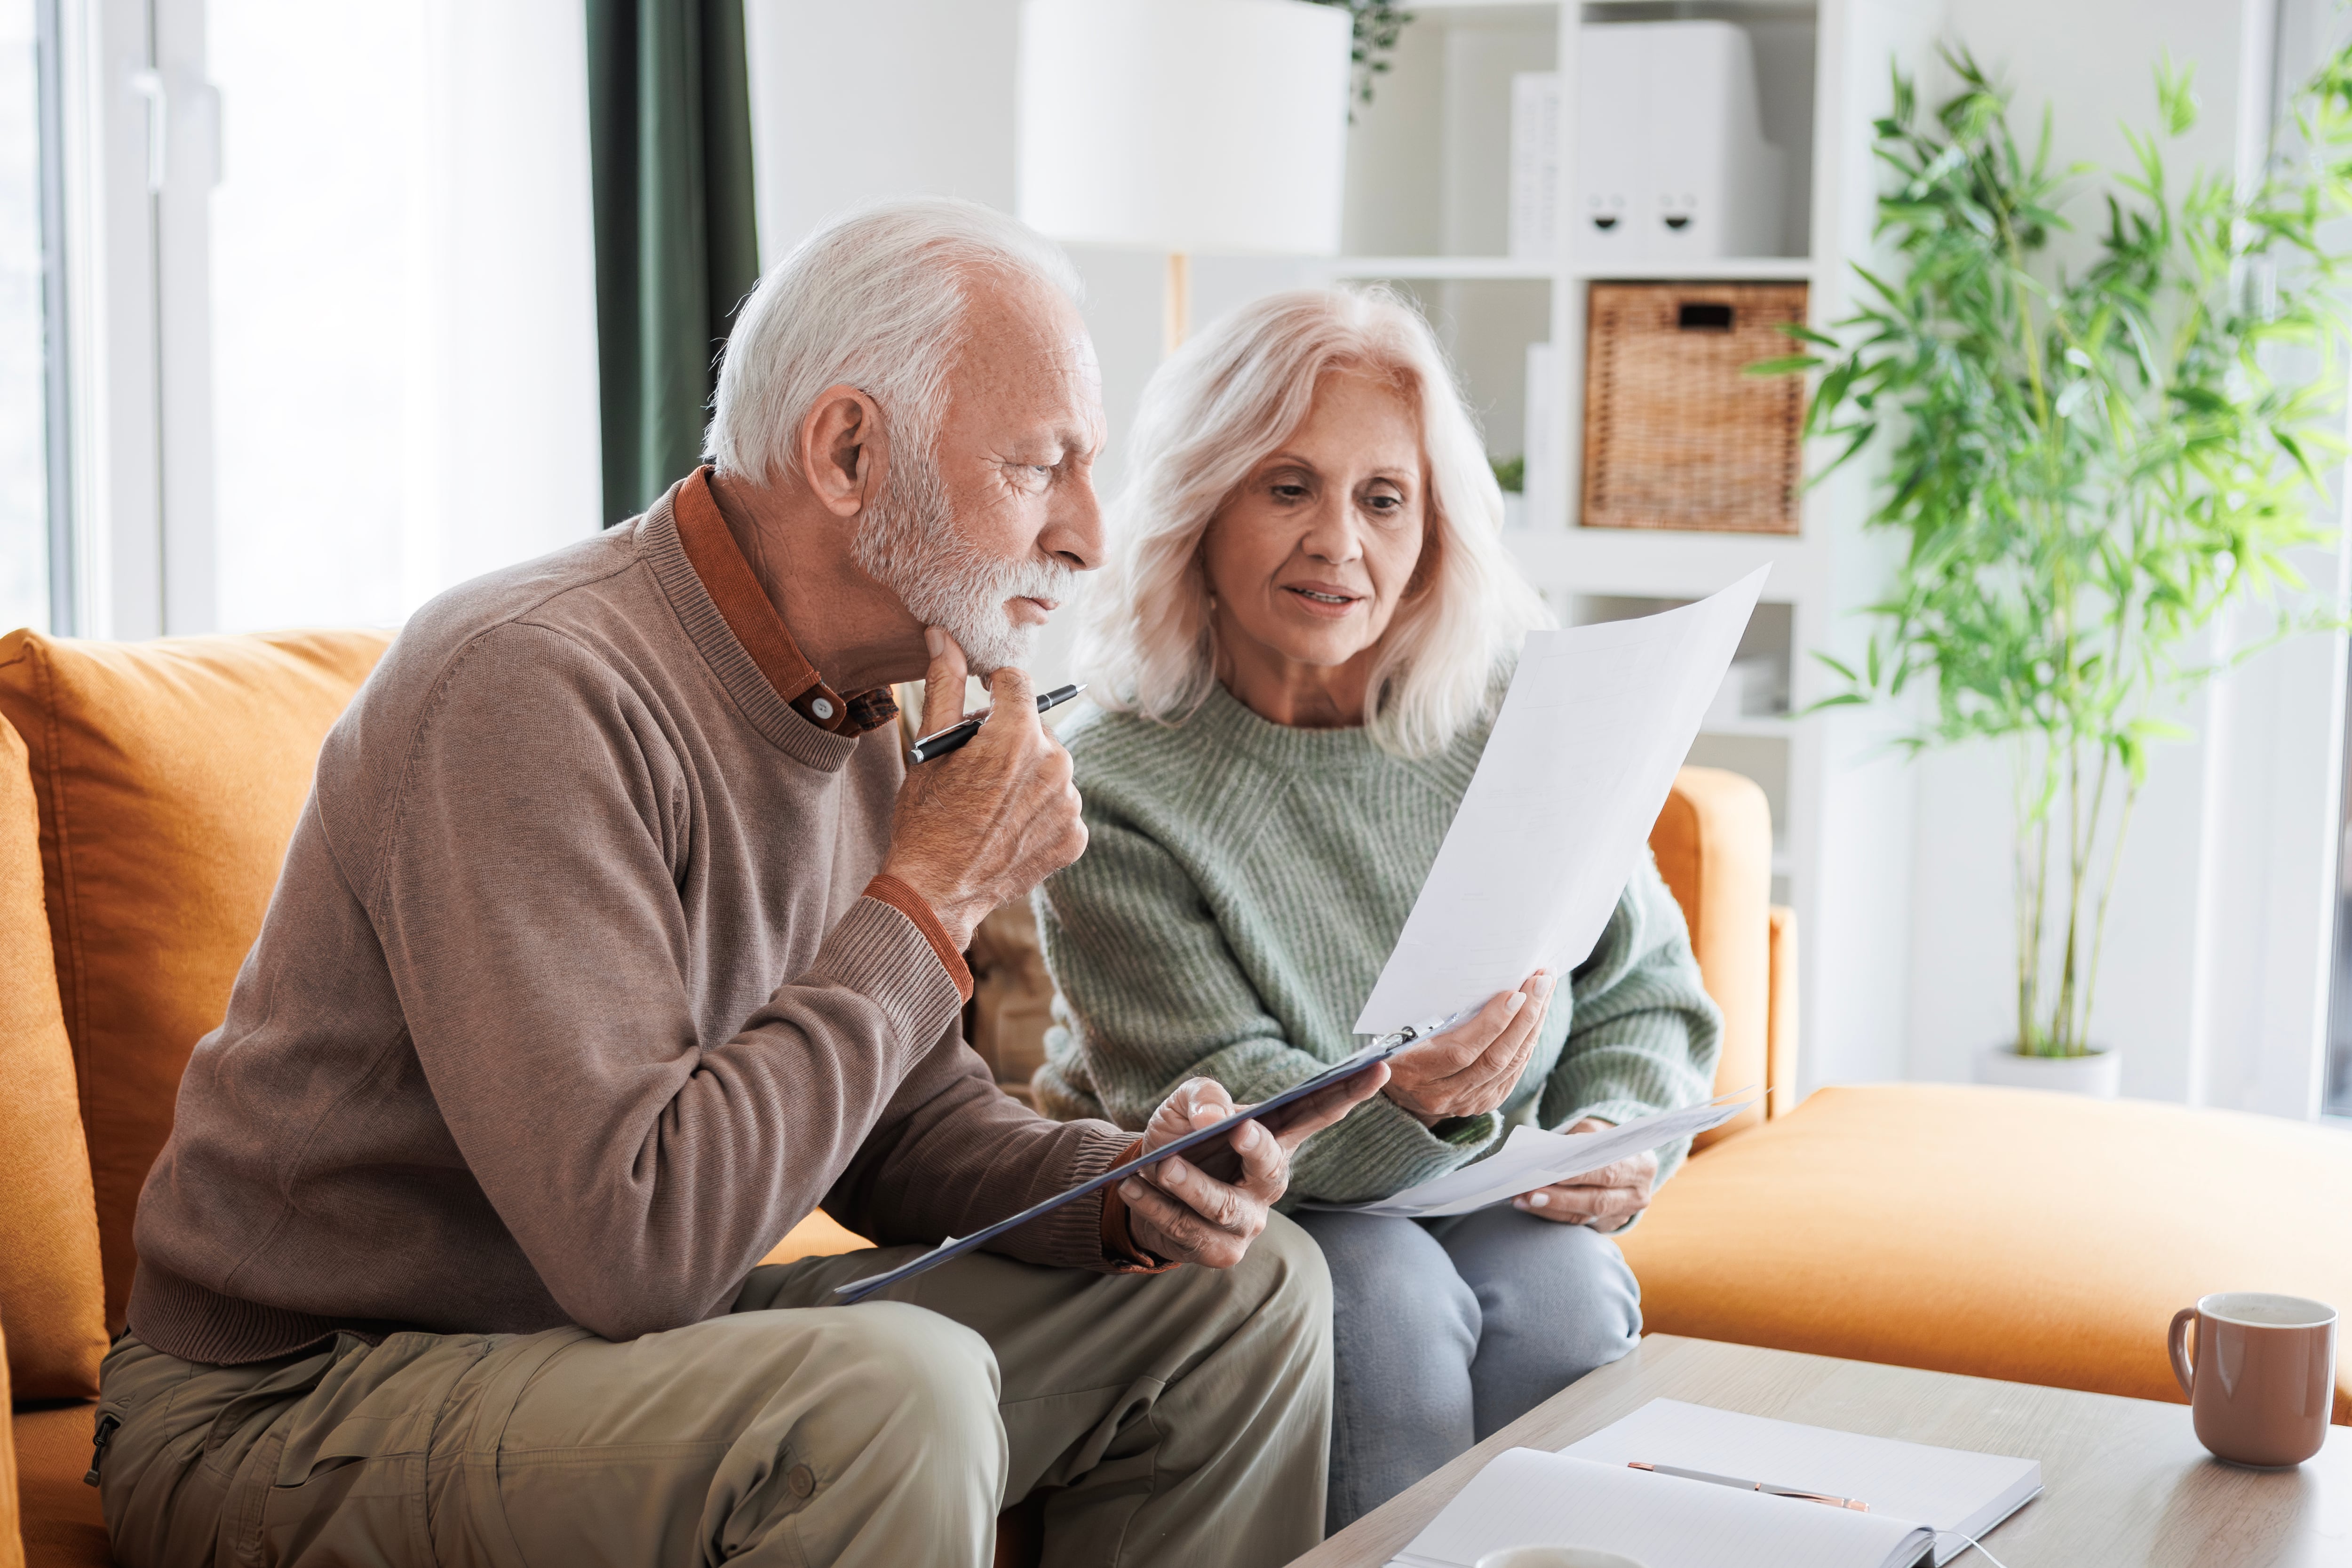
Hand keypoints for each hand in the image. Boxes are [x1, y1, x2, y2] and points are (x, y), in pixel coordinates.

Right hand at [881, 630, 1085, 948]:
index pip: (1018, 682)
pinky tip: (1008, 828)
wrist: (936, 892)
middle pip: (1035, 728)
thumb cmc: (925, 818)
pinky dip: (1040, 813)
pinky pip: (1061, 808)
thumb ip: (944, 685)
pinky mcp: (1075, 837)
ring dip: (1026, 777)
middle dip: (1008, 739)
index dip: (994, 689)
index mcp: (1017, 735)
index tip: (979, 705)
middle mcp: (1055, 764)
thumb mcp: (929, 747)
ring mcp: (1069, 804)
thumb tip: (943, 635)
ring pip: (1050, 768)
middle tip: (975, 770)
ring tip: (990, 803)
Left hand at [1118, 1064, 1389, 1268]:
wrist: (1143, 1186)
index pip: (1319, 1112)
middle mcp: (1270, 1182)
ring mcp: (1250, 1221)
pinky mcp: (1222, 1251)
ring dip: (1188, 1185)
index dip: (1350, 1092)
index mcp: (1275, 1137)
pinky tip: (1133, 1184)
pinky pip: (1189, 1232)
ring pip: (1223, 1207)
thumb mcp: (1183, 1107)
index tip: (1379, 1067)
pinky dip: (1157, 1208)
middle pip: (1273, 1167)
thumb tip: (1214, 1116)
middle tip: (1238, 1128)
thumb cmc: (1179, 1139)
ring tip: (1158, 1165)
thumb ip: (1202, 1097)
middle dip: (1257, 1148)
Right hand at [1381, 972, 1555, 1126]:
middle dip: (1524, 1017)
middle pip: (1495, 1058)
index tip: (1515, 993)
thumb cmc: (1396, 1044)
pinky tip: (1537, 1015)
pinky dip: (1528, 1041)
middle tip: (1542, 980)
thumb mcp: (1396, 1029)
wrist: (1397, 1089)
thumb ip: (1421, 1015)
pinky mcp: (1484, 1102)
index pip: (1462, 1051)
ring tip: (1545, 989)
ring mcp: (1467, 1102)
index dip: (1492, 1024)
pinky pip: (1514, 1071)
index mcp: (1416, 1071)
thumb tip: (1463, 979)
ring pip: (1511, 1064)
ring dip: (1533, 1024)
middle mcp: (1443, 1093)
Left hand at [1512, 1117, 1656, 1231]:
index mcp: (1640, 1164)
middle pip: (1597, 1200)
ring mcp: (1624, 1213)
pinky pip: (1579, 1223)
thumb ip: (1579, 1140)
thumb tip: (1550, 1153)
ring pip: (1585, 1216)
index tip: (1549, 1172)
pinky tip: (1532, 1206)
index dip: (1578, 1175)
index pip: (1608, 1171)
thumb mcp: (1596, 1130)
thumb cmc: (1604, 1141)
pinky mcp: (1609, 1225)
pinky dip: (1553, 1214)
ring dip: (1551, 1208)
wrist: (1624, 1159)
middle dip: (1560, 1198)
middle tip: (1529, 1192)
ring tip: (1523, 1200)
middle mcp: (1637, 1194)